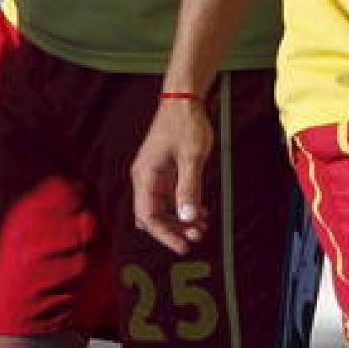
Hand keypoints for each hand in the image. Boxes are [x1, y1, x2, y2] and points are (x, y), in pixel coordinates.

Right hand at [131, 98, 213, 253]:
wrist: (184, 101)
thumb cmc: (185, 125)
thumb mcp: (192, 157)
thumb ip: (189, 188)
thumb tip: (187, 217)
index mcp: (145, 174)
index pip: (147, 215)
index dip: (164, 234)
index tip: (184, 247)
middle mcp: (146, 177)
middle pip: (152, 216)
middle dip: (173, 229)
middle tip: (198, 235)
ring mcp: (155, 175)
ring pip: (162, 209)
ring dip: (180, 220)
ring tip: (203, 225)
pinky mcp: (165, 172)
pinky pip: (170, 198)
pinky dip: (184, 208)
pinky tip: (201, 212)